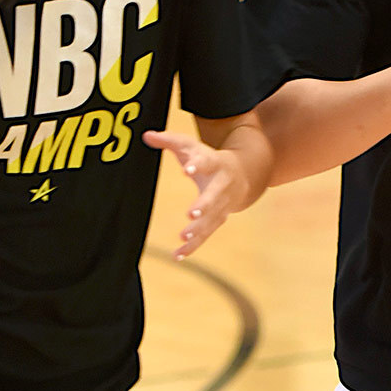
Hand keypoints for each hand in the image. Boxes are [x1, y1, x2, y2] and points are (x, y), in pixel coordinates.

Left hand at [143, 130, 251, 260]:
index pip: (207, 163)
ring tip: (183, 236)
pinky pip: (206, 235)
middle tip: (191, 213)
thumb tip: (146, 135)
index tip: (185, 170)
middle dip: (204, 205)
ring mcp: (222, 205)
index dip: (197, 166)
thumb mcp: (192, 146)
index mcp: (216, 163)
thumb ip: (170, 140)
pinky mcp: (218, 221)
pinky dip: (193, 246)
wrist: (244, 175)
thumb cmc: (209, 159)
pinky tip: (178, 255)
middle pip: (214, 196)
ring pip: (212, 219)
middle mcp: (222, 186)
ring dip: (199, 229)